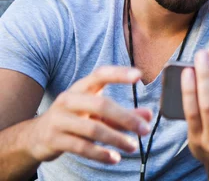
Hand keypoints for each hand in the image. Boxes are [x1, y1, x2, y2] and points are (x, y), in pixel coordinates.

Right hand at [27, 66, 151, 163]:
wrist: (36, 136)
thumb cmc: (75, 119)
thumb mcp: (97, 113)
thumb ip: (122, 114)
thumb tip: (148, 115)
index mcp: (81, 88)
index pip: (101, 75)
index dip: (119, 73)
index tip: (139, 75)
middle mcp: (69, 99)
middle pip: (102, 105)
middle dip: (126, 118)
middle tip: (145, 129)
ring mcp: (60, 119)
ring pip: (93, 128)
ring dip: (116, 139)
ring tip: (132, 147)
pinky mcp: (54, 139)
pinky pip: (81, 146)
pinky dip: (100, 154)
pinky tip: (115, 158)